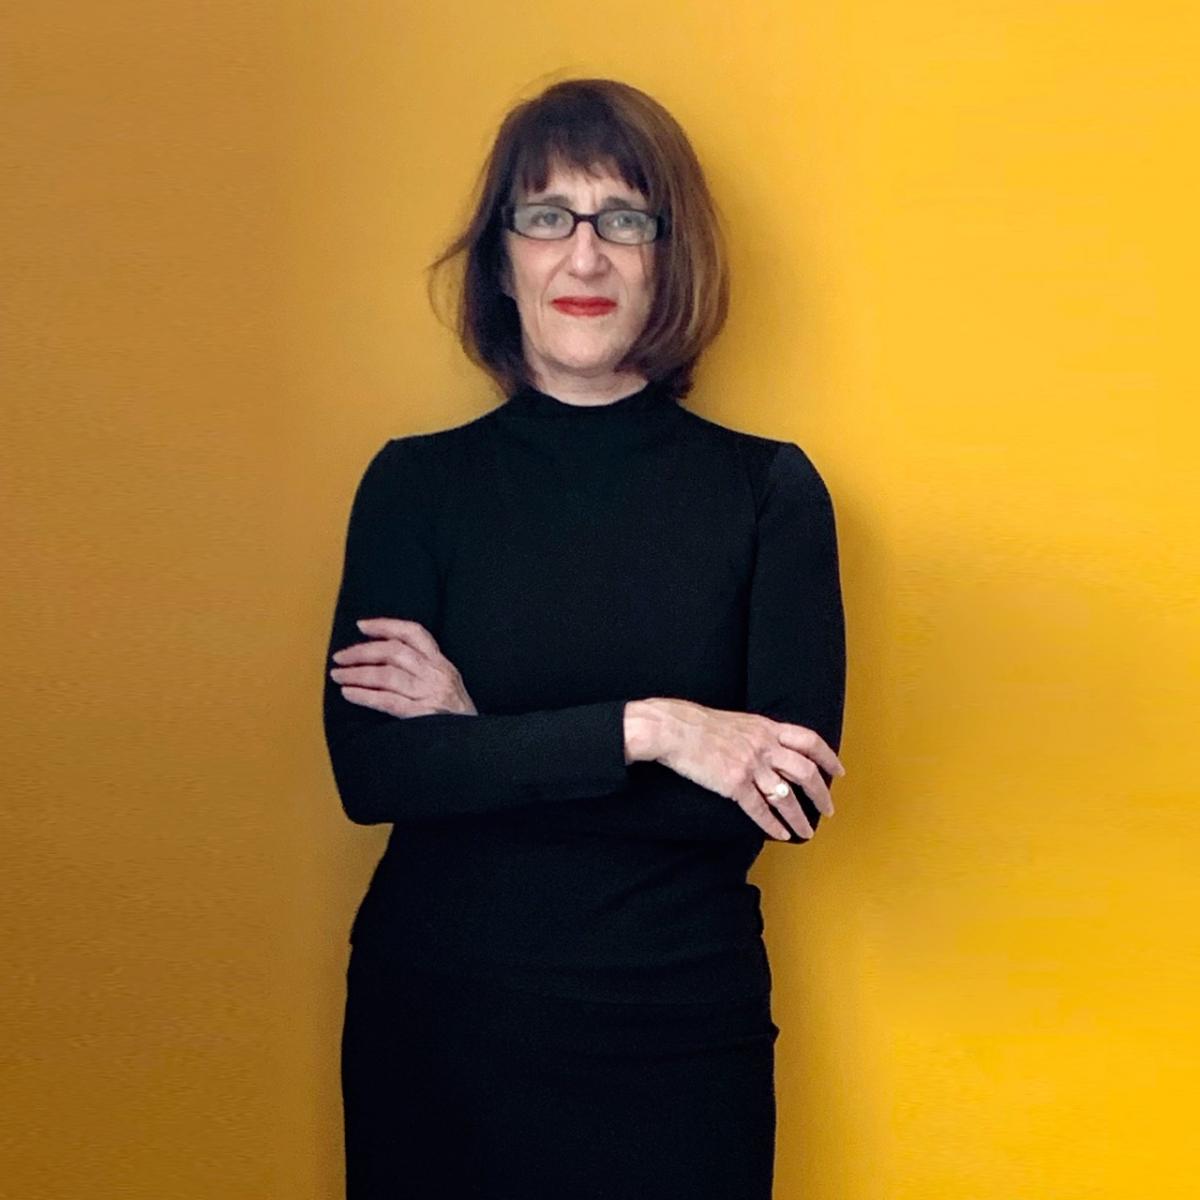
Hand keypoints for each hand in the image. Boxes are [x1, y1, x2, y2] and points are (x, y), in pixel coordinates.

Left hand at [330, 617, 477, 717]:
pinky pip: (388, 701)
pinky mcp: (423, 715)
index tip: (361, 626)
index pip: (413, 633)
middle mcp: (436, 674)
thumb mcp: (448, 683)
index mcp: (442, 663)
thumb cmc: (457, 716)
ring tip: (338, 675)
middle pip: (394, 652)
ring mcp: (430, 694)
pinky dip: (365, 696)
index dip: (386, 625)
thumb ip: (423, 669)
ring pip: (387, 675)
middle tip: (340, 657)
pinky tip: (348, 693)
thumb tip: (382, 659)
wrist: (477, 744)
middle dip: (362, 651)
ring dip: (357, 673)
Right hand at [649, 699, 844, 840]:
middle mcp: (764, 746)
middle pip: (805, 771)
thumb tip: (769, 746)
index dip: (827, 757)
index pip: (809, 740)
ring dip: (799, 818)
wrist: (674, 729)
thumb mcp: (738, 721)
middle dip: (820, 794)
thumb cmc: (698, 724)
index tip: (838, 771)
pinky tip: (780, 834)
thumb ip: (758, 734)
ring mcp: (751, 765)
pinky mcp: (734, 784)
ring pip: (786, 796)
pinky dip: (772, 825)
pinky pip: (760, 809)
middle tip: (828, 810)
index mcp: (766, 728)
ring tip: (806, 832)